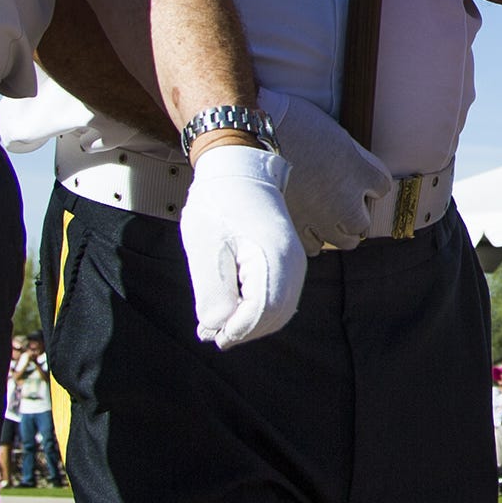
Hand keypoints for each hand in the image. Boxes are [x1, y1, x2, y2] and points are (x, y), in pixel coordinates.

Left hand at [179, 142, 308, 347]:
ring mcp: (295, 264)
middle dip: (241, 330)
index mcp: (274, 258)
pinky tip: (234, 308)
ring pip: (277, 313)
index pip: (260, 314)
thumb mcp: (206, 248)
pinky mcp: (289, 264)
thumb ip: (213, 293)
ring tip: (217, 321)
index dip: (233, 330)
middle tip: (209, 332)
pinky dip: (257, 312)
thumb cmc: (219, 203)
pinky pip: (279, 300)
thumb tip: (219, 328)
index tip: (208, 332)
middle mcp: (293, 265)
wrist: (239, 170)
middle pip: (272, 318)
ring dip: (249, 323)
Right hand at [258, 89, 395, 251]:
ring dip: (336, 230)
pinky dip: (312, 238)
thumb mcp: (334, 135)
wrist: (251, 136)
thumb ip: (354, 158)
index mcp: (357, 171)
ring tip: (321, 215)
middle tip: (339, 202)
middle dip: (354, 215)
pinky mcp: (295, 229)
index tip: (355, 176)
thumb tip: (364, 172)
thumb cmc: (291, 125)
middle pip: (362, 223)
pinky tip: (304, 223)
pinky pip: (313, 247)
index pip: (382, 187)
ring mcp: (320, 218)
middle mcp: (344, 200)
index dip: (369, 183)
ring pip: (343, 241)